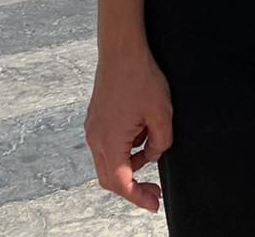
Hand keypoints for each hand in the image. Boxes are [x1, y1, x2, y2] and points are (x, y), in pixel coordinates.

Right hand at [85, 49, 173, 211]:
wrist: (121, 51)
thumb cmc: (141, 78)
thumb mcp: (162, 113)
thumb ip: (160, 142)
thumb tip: (152, 155)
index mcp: (110, 140)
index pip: (121, 182)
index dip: (137, 197)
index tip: (154, 204)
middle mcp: (96, 138)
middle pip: (110, 178)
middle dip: (133, 187)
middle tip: (154, 191)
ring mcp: (93, 129)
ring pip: (109, 161)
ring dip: (131, 162)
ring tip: (153, 141)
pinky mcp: (96, 119)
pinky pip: (109, 144)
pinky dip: (126, 147)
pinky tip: (142, 131)